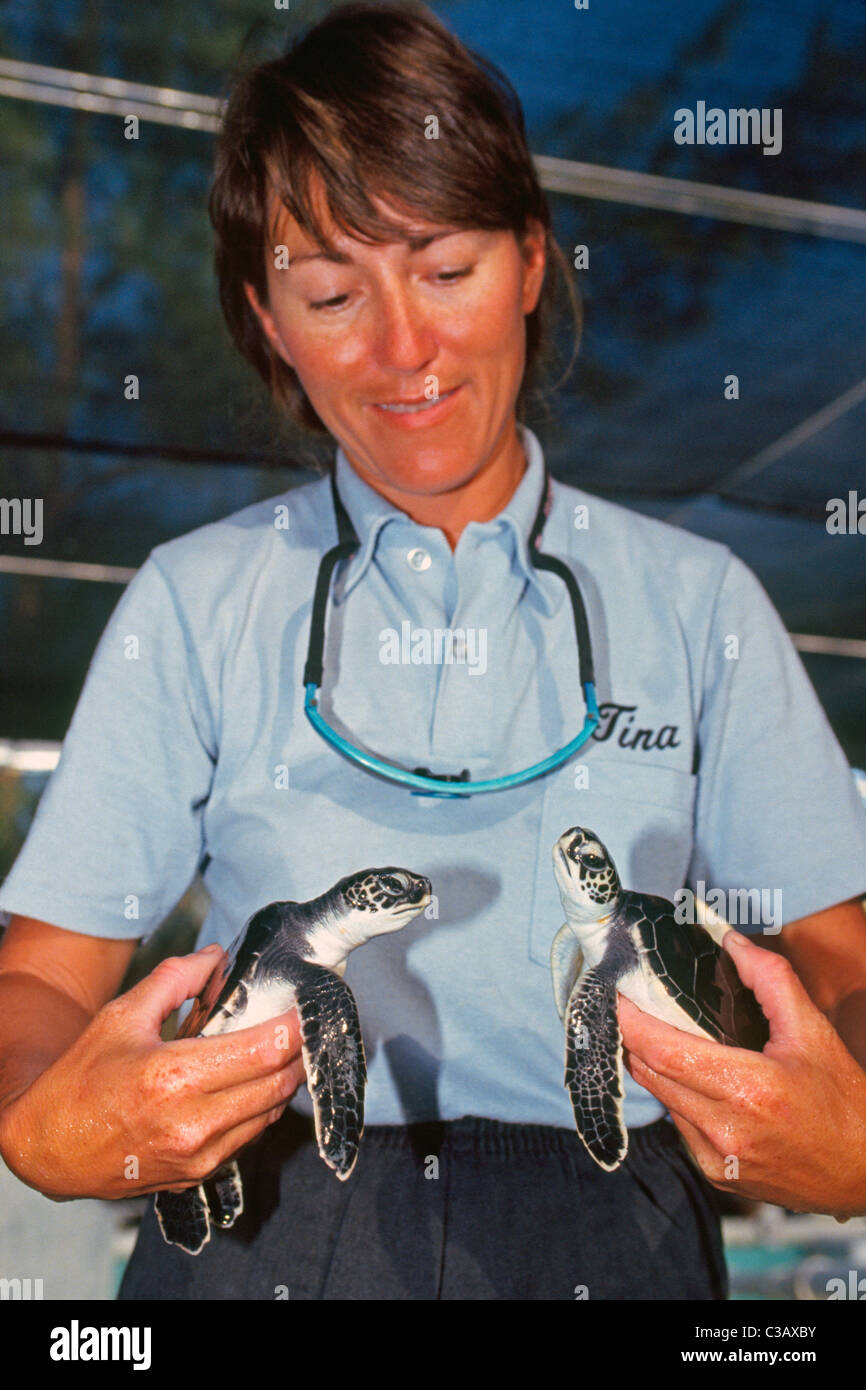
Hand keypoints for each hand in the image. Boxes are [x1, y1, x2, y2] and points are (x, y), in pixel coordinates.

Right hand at [0, 945, 305, 1200]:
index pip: (265, 1050)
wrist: (47, 1147)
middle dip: (296, 1052)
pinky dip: (258, 1109)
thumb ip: (174, 979)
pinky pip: (248, 1138)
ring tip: (272, 1053)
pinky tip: (245, 1086)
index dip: (295, 1027)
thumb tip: (215, 956)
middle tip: (298, 1027)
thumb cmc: (80, 1080)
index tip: (305, 1008)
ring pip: (270, 1113)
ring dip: (281, 1081)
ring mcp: (197, 1156)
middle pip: (279, 1083)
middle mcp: (192, 1123)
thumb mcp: (121, 1015)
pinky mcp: (197, 1175)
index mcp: (174, 1077)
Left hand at [617, 929, 865, 1217]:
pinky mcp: (716, 1175)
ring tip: (667, 1035)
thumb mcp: (814, 1032)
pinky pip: (678, 1124)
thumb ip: (771, 979)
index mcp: (749, 1089)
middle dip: (635, 1036)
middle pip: (650, 1072)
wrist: (865, 1173)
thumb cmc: (845, 1103)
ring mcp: (717, 1158)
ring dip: (658, 1065)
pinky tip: (700, 1081)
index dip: (629, 1019)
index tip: (617, 992)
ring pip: (661, 1097)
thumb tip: (732, 942)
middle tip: (635, 1004)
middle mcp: (726, 1128)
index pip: (662, 1050)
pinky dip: (679, 1096)